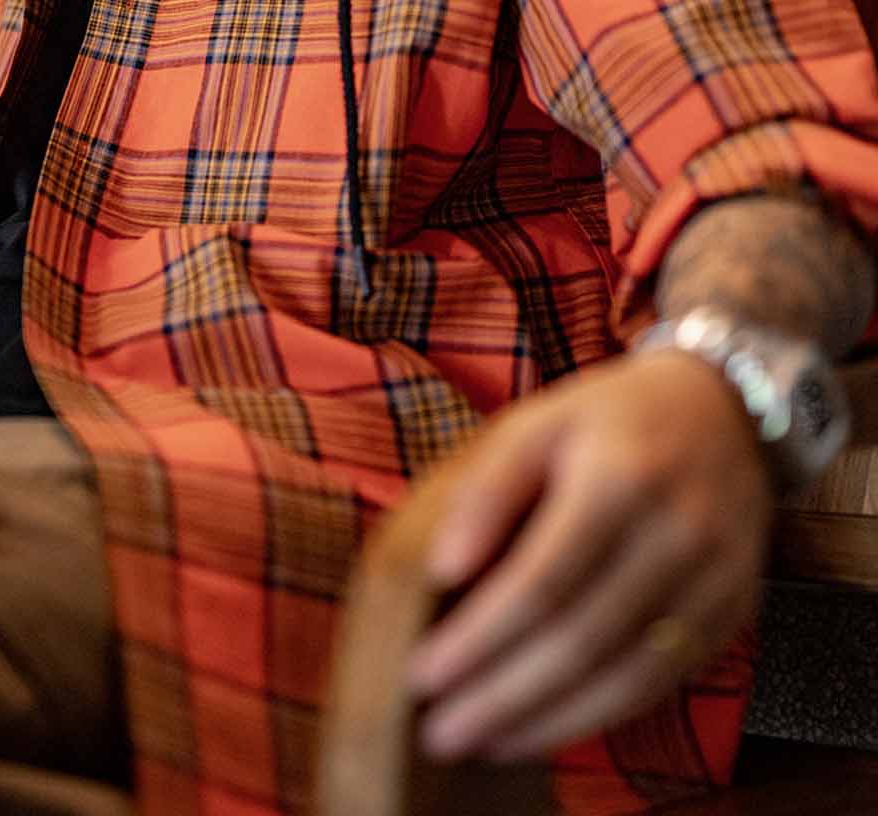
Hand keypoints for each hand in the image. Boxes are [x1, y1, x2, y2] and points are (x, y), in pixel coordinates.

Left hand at [406, 351, 771, 762]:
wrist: (724, 411)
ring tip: (480, 742)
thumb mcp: (537, 423)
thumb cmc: (607, 421)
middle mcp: (676, 533)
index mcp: (620, 477)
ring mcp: (713, 580)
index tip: (422, 674)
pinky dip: (596, 716)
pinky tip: (542, 728)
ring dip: (545, 722)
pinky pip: (659, 682)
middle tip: (439, 732)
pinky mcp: (731, 613)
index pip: (542, 581)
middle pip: (581, 639)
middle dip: (502, 695)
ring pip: (624, 676)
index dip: (480, 638)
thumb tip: (441, 570)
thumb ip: (487, 491)